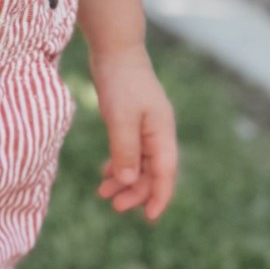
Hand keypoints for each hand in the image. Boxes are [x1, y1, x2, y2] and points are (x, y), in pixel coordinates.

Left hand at [89, 44, 178, 221]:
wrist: (115, 50)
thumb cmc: (120, 82)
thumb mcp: (120, 118)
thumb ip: (125, 150)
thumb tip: (130, 181)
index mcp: (162, 132)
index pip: (166, 172)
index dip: (160, 197)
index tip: (150, 218)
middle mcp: (158, 132)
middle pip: (153, 172)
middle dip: (136, 191)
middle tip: (113, 205)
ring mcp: (147, 127)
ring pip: (141, 163)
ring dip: (125, 180)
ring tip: (103, 192)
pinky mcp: (133, 122)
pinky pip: (131, 151)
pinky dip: (120, 164)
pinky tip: (106, 173)